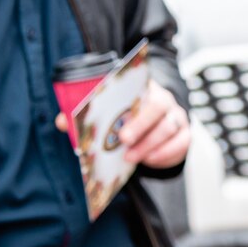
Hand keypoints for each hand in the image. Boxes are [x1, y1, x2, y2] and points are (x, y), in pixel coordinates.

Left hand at [58, 80, 190, 168]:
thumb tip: (62, 121)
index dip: (130, 96)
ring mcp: (177, 117)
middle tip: (123, 140)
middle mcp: (164, 100)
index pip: (141, 86)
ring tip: (130, 158)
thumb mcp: (106, 113)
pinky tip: (150, 160)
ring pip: (169, 127)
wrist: (152, 128)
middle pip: (158, 107)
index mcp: (143, 89)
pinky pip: (181, 143)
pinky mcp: (184, 135)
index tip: (117, 112)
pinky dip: (166, 153)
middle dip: (141, 124)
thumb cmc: (126, 119)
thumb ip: (86, 115)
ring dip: (149, 144)